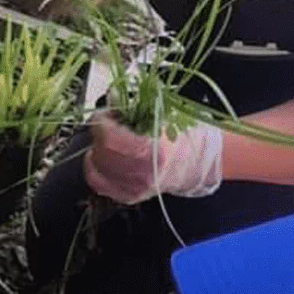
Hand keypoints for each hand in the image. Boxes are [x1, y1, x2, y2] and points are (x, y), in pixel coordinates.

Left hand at [83, 113, 222, 203]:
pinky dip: (96, 168)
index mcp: (153, 153)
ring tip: (107, 140)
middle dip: (99, 134)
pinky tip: (103, 158)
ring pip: (96, 169)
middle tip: (106, 124)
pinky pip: (99, 184)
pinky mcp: (129, 196)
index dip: (102, 122)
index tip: (105, 113)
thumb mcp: (161, 116)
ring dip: (97, 150)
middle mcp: (142, 175)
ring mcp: (134, 188)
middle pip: (101, 153)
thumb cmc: (183, 138)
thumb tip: (113, 96)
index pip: (109, 138)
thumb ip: (134, 108)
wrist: (197, 163)